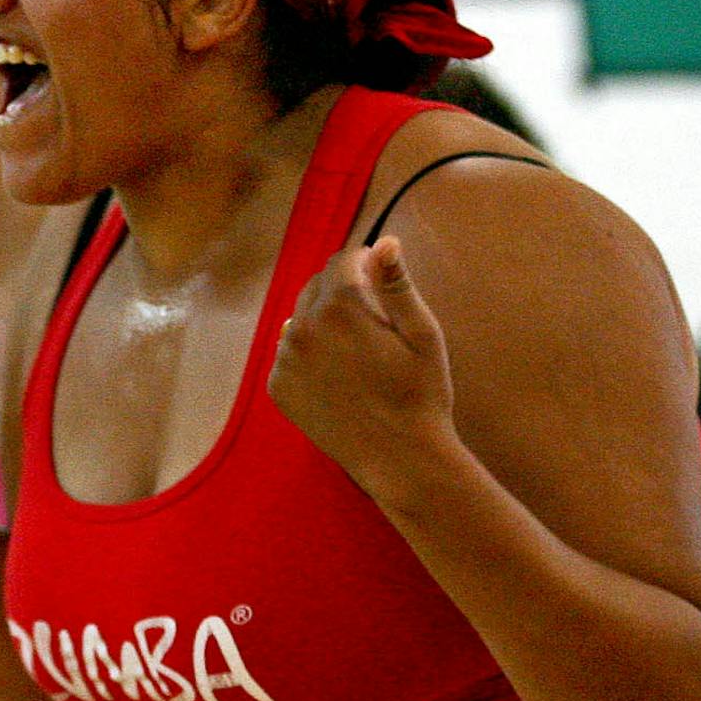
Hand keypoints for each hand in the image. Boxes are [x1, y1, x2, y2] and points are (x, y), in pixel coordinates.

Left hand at [267, 237, 459, 495]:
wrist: (400, 459)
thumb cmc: (420, 393)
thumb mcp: (422, 333)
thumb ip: (396, 283)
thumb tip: (384, 242)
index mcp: (338, 308)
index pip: (341, 261)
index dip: (364, 264)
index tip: (380, 278)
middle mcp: (301, 328)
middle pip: (316, 287)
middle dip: (343, 293)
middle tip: (375, 324)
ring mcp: (285, 360)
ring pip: (301, 319)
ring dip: (323, 323)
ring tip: (359, 353)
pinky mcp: (278, 387)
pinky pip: (290, 354)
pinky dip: (310, 355)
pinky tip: (340, 377)